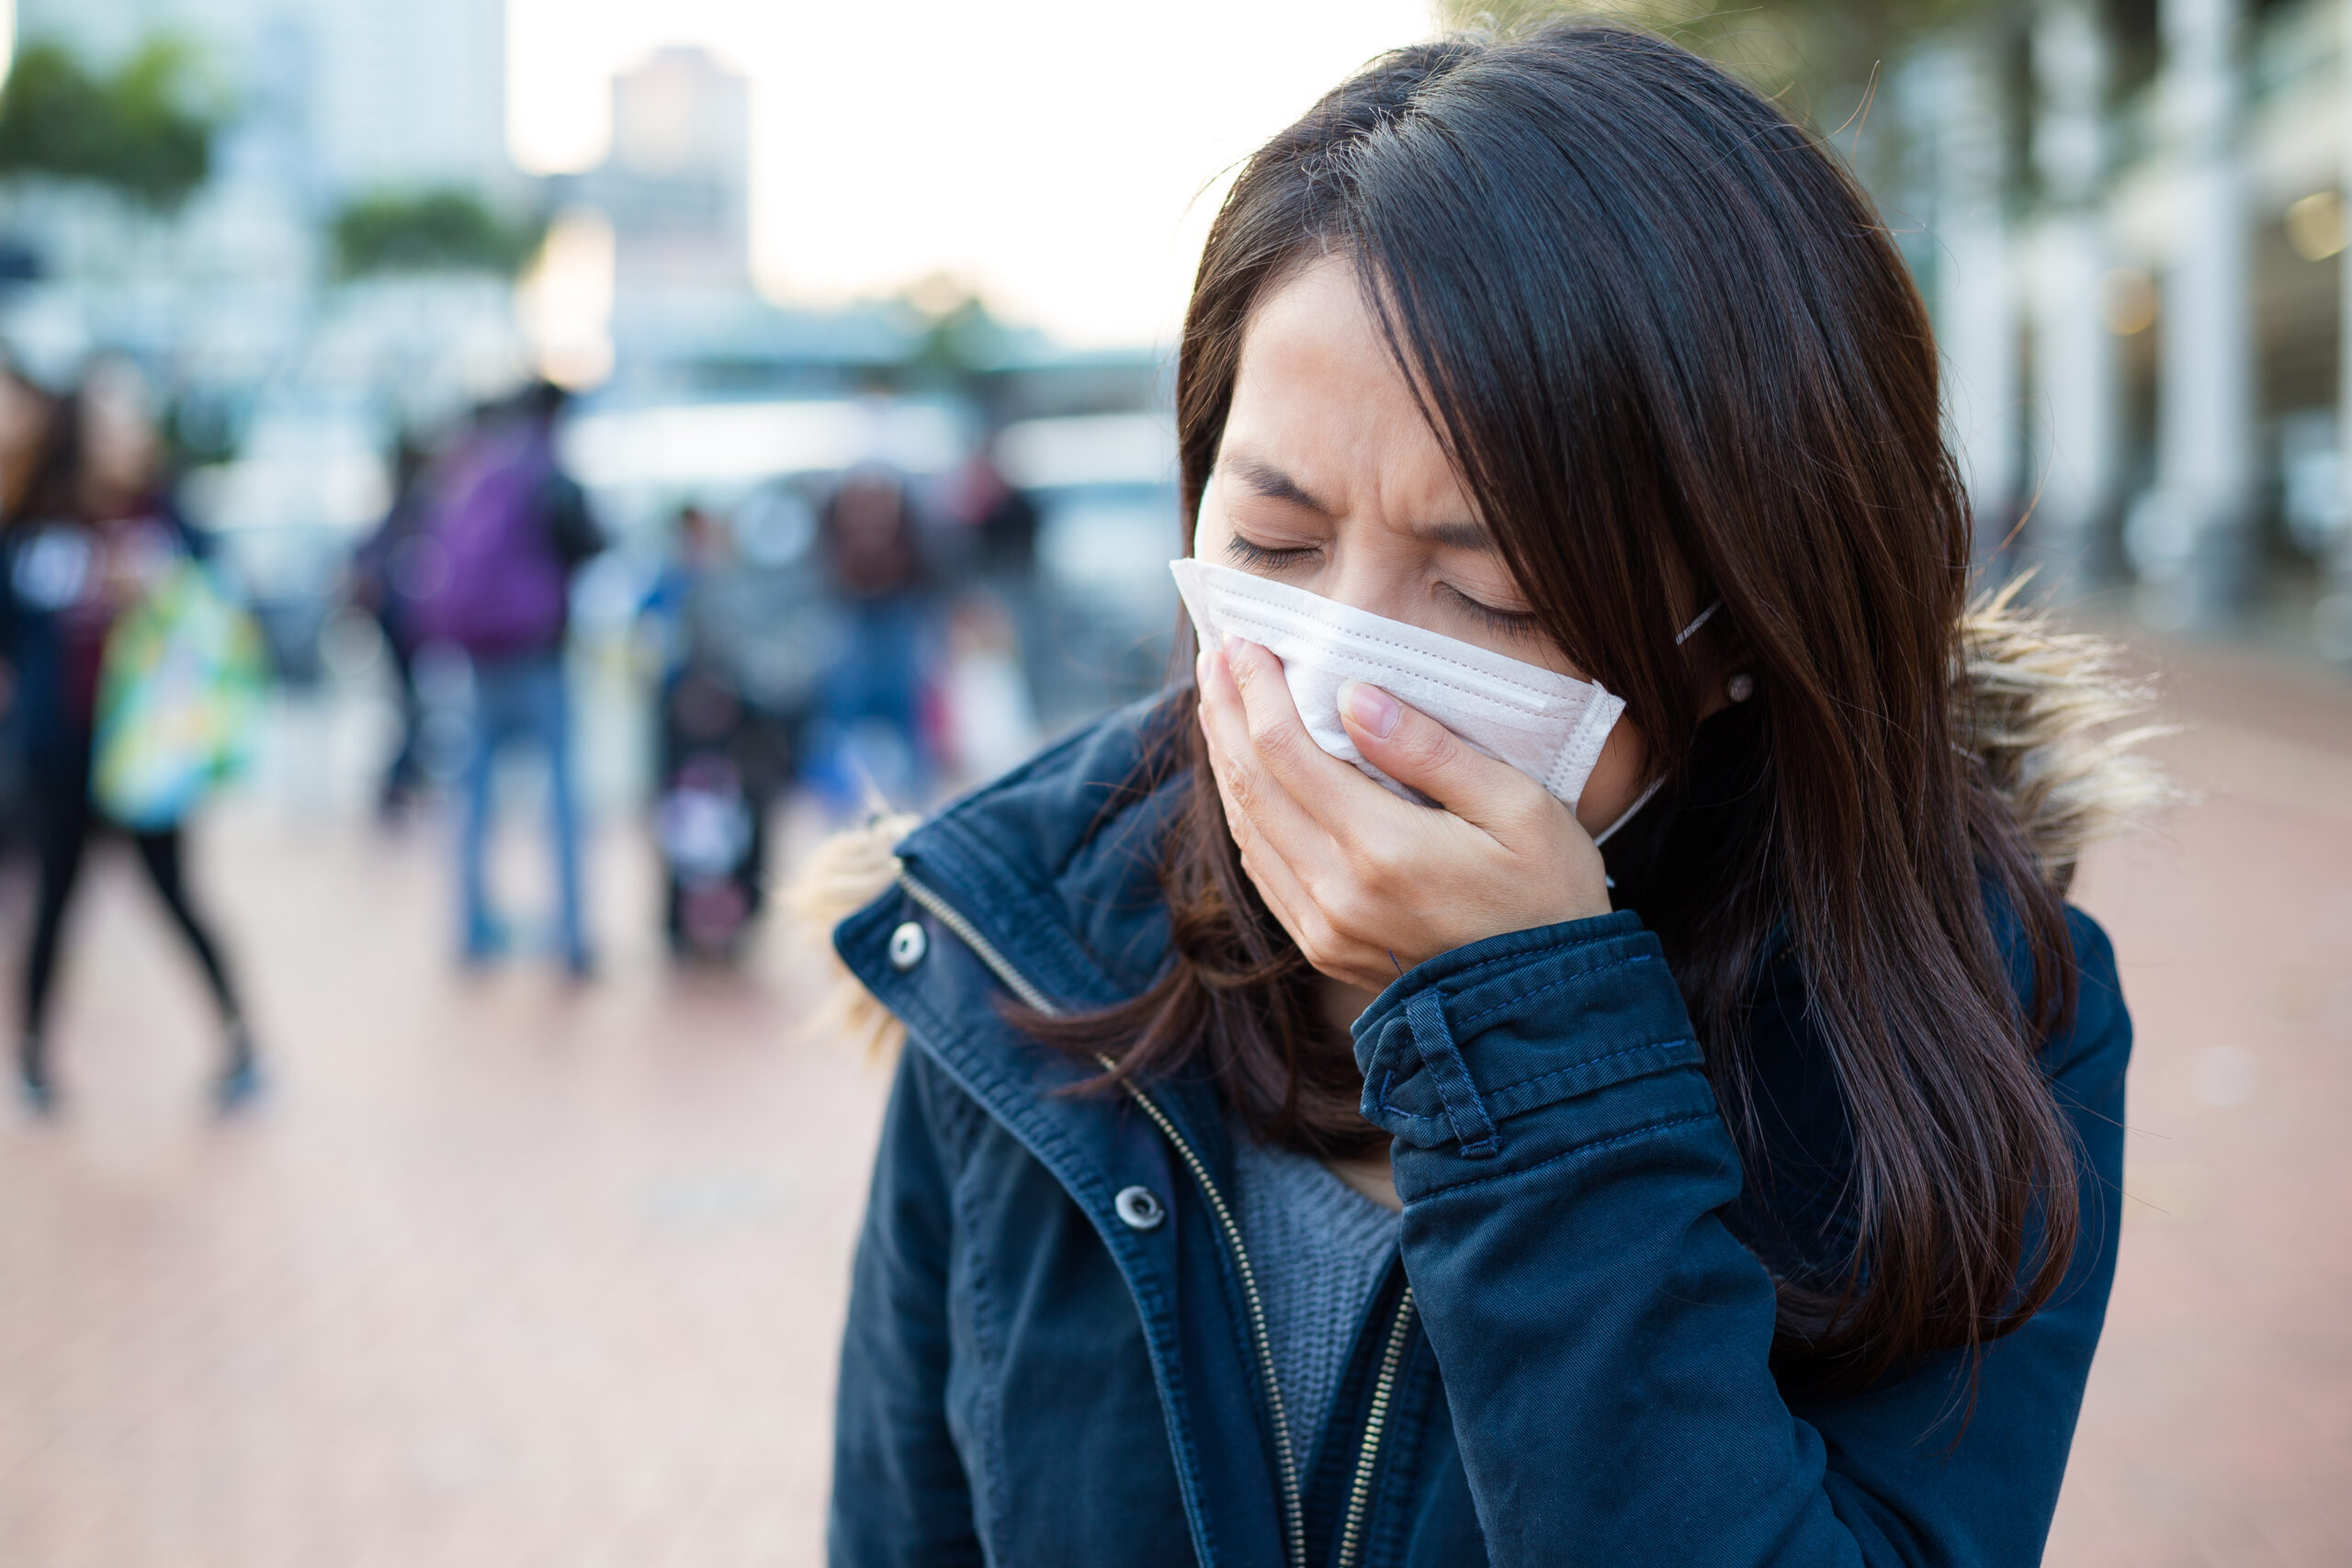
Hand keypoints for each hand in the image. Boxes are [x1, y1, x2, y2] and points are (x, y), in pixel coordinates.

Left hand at [1196, 638, 1611, 992]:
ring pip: (1246, 827)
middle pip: (1251, 784)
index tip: (1244, 642)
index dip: (1256, 691)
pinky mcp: (1323, 947)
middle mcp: (1336, 892)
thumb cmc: (1550, 897)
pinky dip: (1244, 813)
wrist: (1548, 1012)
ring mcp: (1323, 927)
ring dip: (1225, 760)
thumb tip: (1353, 696)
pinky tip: (1244, 777)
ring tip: (1218, 703)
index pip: (1287, 750)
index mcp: (1383, 849)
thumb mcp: (1520, 809)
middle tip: (1213, 657)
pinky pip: (1263, 870)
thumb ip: (1430, 751)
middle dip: (1226, 713)